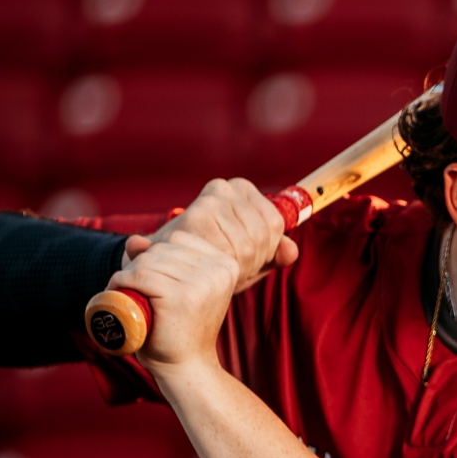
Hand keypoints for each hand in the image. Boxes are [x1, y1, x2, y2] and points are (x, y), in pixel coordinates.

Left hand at [108, 230, 239, 371]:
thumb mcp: (175, 287)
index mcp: (226, 264)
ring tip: (127, 294)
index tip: (151, 278)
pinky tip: (121, 294)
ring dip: (127, 274)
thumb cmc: (179, 327)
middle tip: (134, 290)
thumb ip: (158, 259)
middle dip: (139, 264)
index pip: (178, 239)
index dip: (156, 253)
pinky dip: (122, 283)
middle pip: (162, 248)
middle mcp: (219, 269)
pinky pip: (140, 276)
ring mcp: (202, 283)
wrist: (186, 365)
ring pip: (147, 261)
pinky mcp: (181, 297)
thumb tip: (135, 239)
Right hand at [122, 178, 298, 293]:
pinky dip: (225, 269)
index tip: (249, 260)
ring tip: (221, 269)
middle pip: (262, 236)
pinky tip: (210, 270)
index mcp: (240, 187)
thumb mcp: (249, 256)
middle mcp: (224, 188)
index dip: (268, 249)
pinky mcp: (196, 218)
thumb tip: (292, 251)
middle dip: (254, 261)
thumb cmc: (210, 257)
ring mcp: (210, 201)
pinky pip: (229, 253)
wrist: (164, 266)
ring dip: (240, 268)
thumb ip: (275, 253)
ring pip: (248, 247)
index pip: (275, 223)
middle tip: (233, 269)